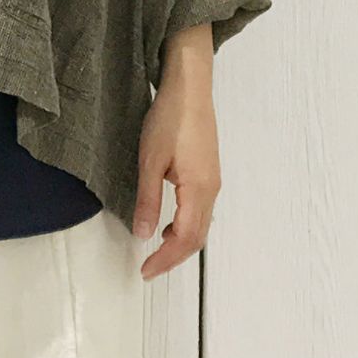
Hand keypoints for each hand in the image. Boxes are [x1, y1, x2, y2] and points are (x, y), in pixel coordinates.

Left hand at [132, 24, 219, 280]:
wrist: (190, 87)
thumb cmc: (169, 119)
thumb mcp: (150, 160)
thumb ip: (148, 199)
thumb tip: (144, 235)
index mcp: (198, 190)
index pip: (184, 239)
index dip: (165, 259)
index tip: (145, 271)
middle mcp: (211, 190)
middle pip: (197, 237)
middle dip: (174, 256)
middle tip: (150, 267)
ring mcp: (213, 180)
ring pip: (201, 224)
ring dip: (181, 241)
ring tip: (157, 247)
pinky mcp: (209, 170)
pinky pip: (201, 209)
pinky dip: (186, 224)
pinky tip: (169, 219)